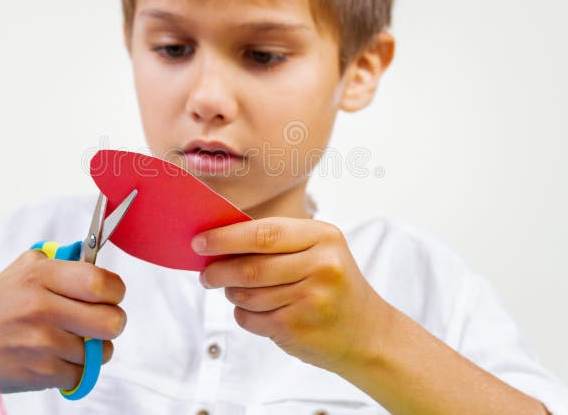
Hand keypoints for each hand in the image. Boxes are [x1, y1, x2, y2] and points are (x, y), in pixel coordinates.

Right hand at [0, 249, 126, 399]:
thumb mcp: (23, 269)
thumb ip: (62, 261)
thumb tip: (96, 261)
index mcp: (41, 276)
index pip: (102, 283)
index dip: (115, 291)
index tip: (111, 295)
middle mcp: (41, 307)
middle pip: (112, 321)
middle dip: (113, 323)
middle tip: (100, 322)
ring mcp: (40, 343)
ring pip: (100, 351)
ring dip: (92, 349)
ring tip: (70, 341)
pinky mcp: (39, 373)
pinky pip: (82, 375)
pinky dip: (75, 370)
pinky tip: (57, 359)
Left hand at [192, 217, 388, 371]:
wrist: (368, 334)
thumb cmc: (331, 285)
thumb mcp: (318, 251)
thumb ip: (276, 242)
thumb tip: (218, 241)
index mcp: (324, 236)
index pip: (264, 232)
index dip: (226, 237)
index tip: (199, 242)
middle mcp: (321, 265)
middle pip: (251, 266)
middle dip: (219, 270)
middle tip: (205, 274)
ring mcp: (311, 298)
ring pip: (247, 294)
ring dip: (232, 294)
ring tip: (236, 291)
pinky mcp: (298, 327)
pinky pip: (251, 318)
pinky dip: (244, 314)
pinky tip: (257, 311)